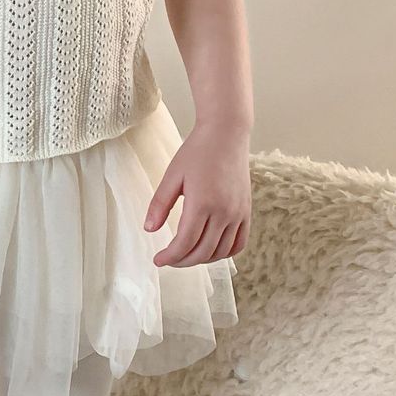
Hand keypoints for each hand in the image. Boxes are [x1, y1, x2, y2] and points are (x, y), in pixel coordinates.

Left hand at [145, 121, 249, 267]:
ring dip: (202, 259)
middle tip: (168, 259)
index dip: (170, 256)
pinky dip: (224, 253)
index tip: (157, 260)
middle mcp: (224, 212)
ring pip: (221, 252)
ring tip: (186, 255)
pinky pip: (239, 243)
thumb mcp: (172, 175)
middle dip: (182, 261)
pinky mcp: (246, 211)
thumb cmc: (197, 151)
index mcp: (202, 203)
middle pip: (203, 252)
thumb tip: (148, 229)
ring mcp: (238, 213)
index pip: (185, 243)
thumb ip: (160, 204)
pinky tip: (210, 250)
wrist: (227, 134)